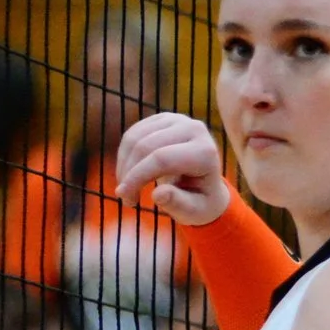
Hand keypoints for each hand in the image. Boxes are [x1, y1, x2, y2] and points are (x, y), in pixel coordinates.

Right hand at [118, 113, 232, 227]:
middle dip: (129, 173)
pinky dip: (124, 156)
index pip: (162, 159)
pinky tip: (129, 174)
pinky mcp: (163, 119)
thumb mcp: (194, 211)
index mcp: (205, 152)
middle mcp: (194, 129)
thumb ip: (178, 203)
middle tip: (126, 198)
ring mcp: (178, 120)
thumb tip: (159, 195)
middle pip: (145, 146)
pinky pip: (132, 134)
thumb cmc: (200, 201)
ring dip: (123, 166)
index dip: (138, 177)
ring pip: (134, 138)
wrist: (206, 185)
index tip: (125, 197)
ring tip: (127, 190)